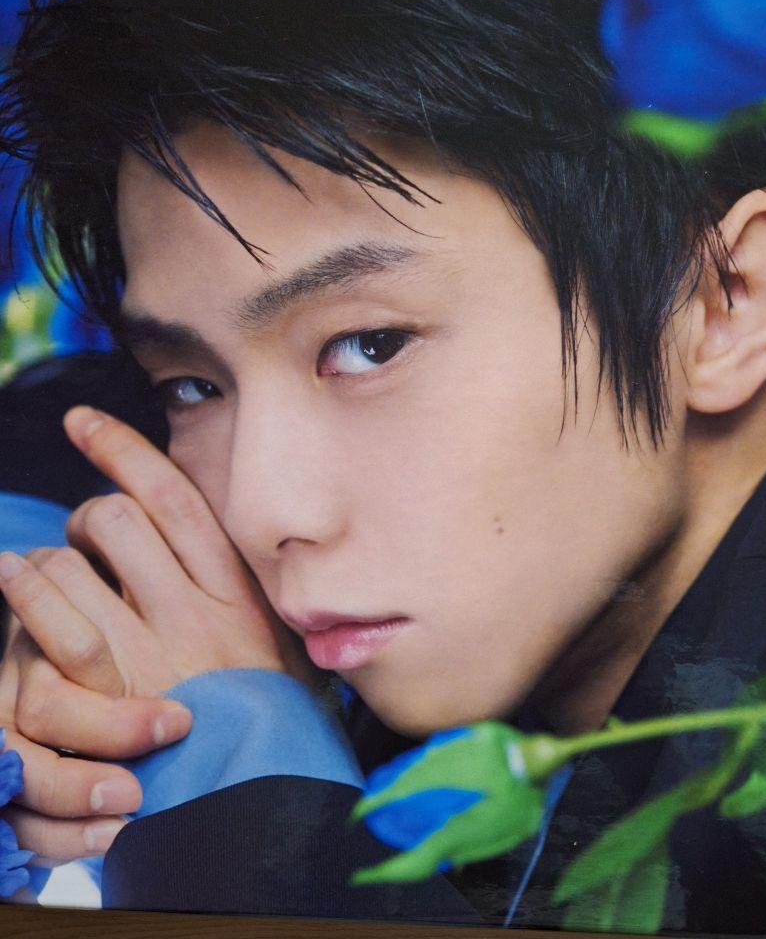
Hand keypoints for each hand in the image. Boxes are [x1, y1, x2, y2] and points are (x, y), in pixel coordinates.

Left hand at [0, 405, 312, 864]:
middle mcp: (197, 610)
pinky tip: (12, 577)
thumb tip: (205, 538)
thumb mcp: (282, 644)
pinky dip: (24, 586)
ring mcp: (150, 650)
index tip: (83, 421)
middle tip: (89, 539)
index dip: (123, 450)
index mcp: (242, 592)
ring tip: (44, 570)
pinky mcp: (110, 694)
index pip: (177, 499)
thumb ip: (250, 590)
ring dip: (52, 555)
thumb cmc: (271, 722)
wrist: (258, 800)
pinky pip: (53, 616)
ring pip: (78, 557)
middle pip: (121, 517)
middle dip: (88, 514)